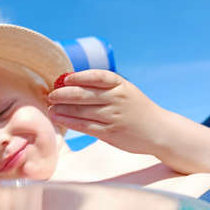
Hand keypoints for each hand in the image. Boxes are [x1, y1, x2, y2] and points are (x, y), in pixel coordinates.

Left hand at [47, 69, 164, 154]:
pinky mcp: (110, 133)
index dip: (79, 77)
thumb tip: (73, 84)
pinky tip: (59, 119)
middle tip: (50, 94)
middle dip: (64, 94)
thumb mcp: (126, 91)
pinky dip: (70, 122)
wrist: (159, 130)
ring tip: (50, 108)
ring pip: (82, 111)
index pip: (97, 77)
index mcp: (121, 85)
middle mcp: (117, 99)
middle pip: (85, 94)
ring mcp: (113, 117)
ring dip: (63, 109)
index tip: (64, 78)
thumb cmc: (137, 110)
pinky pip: (85, 126)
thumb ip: (105, 88)